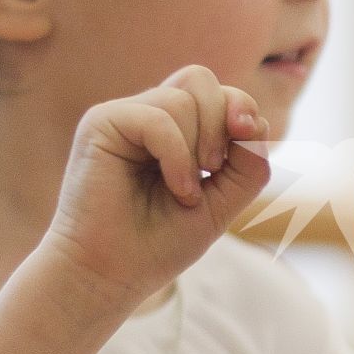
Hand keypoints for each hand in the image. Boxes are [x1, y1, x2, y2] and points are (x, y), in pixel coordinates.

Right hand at [42, 66, 270, 310]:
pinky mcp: (101, 123)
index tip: (248, 139)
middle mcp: (148, 116)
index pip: (219, 92)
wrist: (111, 274)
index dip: (242, 108)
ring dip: (199, 147)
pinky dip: (178, 155)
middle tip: (214, 167)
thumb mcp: (224, 201)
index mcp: (177, 129)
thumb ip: (249, 163)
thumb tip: (253, 119)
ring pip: (182, 98)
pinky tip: (177, 189)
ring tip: (186, 192)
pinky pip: (158, 118)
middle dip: (222, 120)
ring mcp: (123, 117)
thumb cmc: (162, 242)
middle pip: (200, 79)